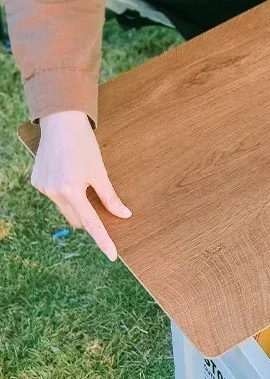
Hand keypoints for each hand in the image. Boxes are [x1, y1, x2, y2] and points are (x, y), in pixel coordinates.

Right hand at [31, 111, 130, 260]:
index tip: (112, 255)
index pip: (91, 224)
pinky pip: (55, 197)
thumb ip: (110, 197)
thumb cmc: (84, 145)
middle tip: (99, 200)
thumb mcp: (100, 172)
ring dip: (77, 204)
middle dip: (90, 217)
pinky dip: (65, 193)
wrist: (60, 123)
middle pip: (78, 219)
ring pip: (66, 209)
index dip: (103, 240)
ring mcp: (43, 187)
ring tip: (80, 179)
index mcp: (72, 191)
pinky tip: (68, 174)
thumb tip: (124, 215)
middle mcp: (54, 192)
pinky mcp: (37, 182)